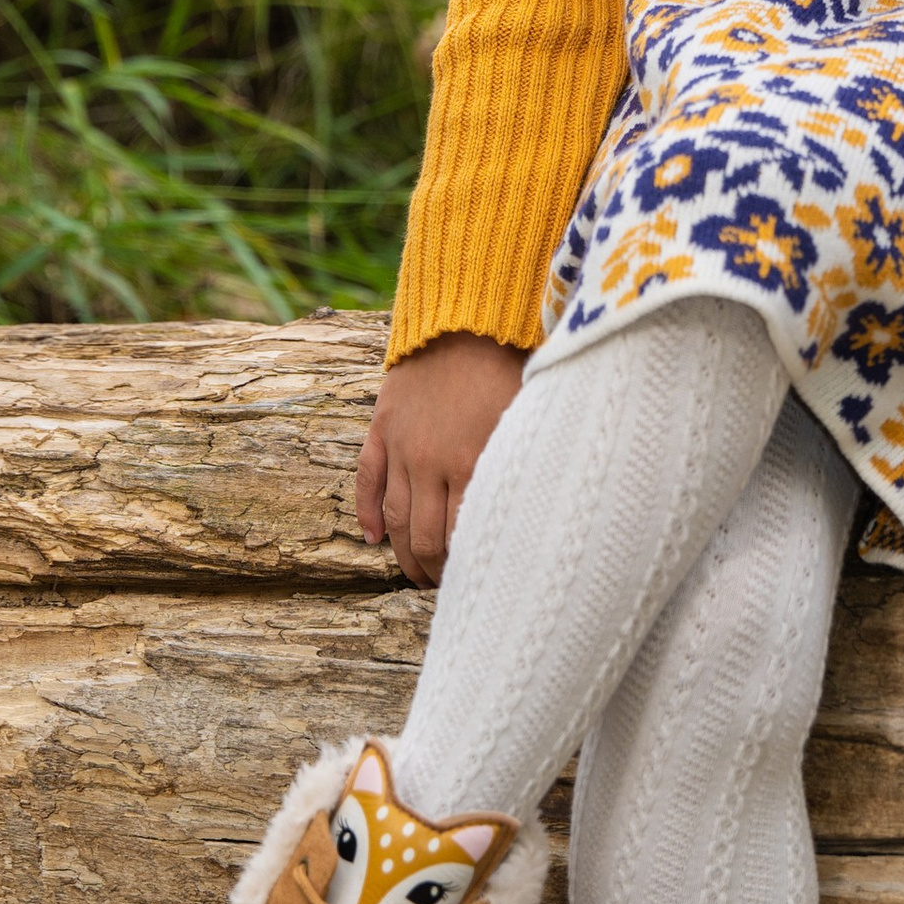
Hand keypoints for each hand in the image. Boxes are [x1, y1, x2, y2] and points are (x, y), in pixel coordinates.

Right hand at [355, 334, 526, 586]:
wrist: (467, 315)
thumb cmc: (512, 366)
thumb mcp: (528, 420)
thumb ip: (523, 467)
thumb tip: (537, 515)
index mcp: (473, 463)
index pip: (462, 538)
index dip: (467, 568)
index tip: (478, 581)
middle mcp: (431, 462)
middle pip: (425, 539)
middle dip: (433, 572)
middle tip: (445, 588)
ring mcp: (402, 446)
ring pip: (394, 518)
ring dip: (403, 553)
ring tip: (414, 575)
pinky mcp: (382, 426)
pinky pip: (366, 479)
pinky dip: (366, 513)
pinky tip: (374, 539)